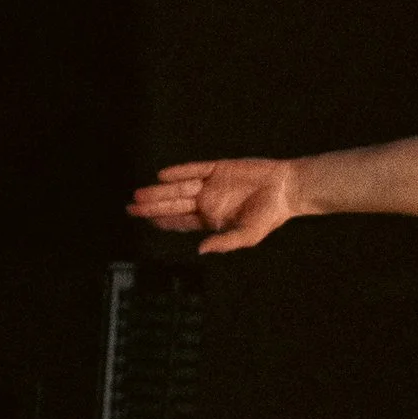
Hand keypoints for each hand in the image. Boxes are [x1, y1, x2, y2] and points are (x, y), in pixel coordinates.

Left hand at [128, 155, 309, 251]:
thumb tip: (200, 250)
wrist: (286, 189)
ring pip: (179, 187)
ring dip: (160, 191)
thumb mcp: (247, 236)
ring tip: (140, 195)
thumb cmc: (269, 216)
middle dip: (152, 206)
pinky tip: (162, 175)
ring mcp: (211, 184)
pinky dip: (179, 171)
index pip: (181, 221)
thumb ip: (223, 243)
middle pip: (174, 204)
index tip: (144, 222)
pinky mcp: (218, 168)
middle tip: (131, 208)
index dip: (162, 221)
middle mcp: (207, 201)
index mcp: (212, 219)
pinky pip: (194, 169)